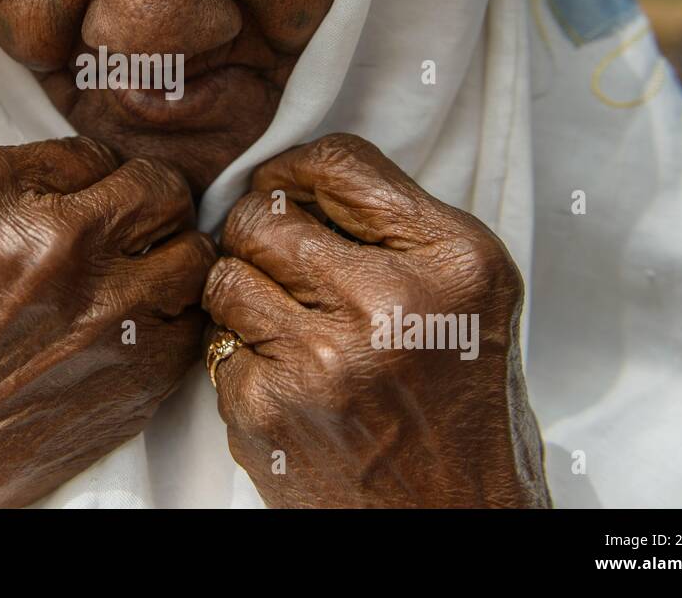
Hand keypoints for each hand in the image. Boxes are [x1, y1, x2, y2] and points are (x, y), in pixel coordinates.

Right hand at [0, 137, 213, 507]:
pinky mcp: (138, 370)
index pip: (96, 153)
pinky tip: (127, 332)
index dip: (100, 180)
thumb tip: (88, 173)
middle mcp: (53, 241)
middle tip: (135, 228)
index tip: (93, 201)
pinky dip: (170, 321)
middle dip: (153, 205)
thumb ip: (11, 187)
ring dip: (172, 261)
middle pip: (159, 189)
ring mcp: (105, 307)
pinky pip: (190, 320)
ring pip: (193, 253)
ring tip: (138, 280)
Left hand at [202, 133, 549, 507]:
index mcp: (450, 262)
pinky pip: (215, 342)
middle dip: (261, 233)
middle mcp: (387, 305)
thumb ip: (393, 224)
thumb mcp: (467, 292)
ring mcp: (321, 361)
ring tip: (284, 321)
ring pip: (224, 274)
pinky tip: (286, 377)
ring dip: (243, 291)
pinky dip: (241, 354)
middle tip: (283, 264)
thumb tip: (288, 176)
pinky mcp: (268, 409)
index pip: (336, 162)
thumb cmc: (459, 400)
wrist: (455, 519)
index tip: (288, 190)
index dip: (295, 171)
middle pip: (265, 215)